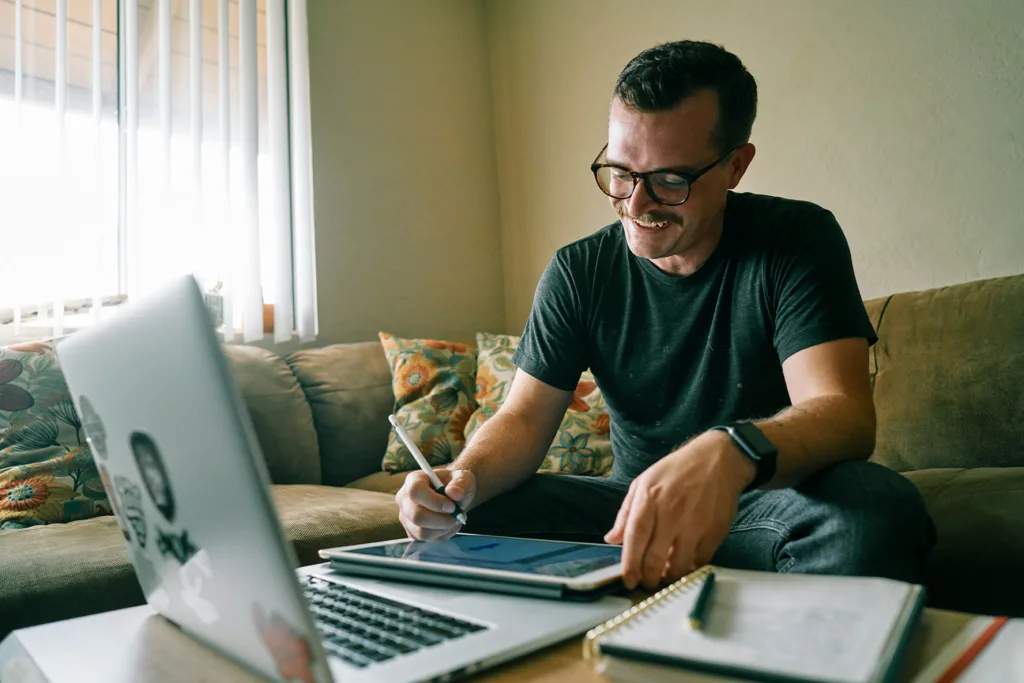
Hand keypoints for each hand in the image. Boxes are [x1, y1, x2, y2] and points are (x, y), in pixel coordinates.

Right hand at [396, 468, 475, 541]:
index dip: (434, 502)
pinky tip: (450, 525)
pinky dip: (443, 535)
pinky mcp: (411, 531)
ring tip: (456, 519)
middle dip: (441, 520)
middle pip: (417, 516)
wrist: (452, 494)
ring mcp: (406, 517)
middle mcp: (404, 499)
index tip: (452, 506)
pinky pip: (426, 539)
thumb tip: (455, 493)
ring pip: (422, 532)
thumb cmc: (454, 484)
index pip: (416, 492)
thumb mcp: (462, 478)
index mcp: (413, 480)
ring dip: (444, 529)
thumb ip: (460, 483)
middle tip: (457, 516)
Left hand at [604, 431, 753, 589]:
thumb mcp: (643, 482)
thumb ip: (626, 513)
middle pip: (654, 559)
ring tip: (665, 575)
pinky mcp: (714, 532)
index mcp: (649, 499)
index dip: (629, 565)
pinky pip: (699, 561)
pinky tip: (684, 564)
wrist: (718, 460)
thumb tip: (611, 539)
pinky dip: (690, 568)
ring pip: (678, 566)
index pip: (634, 539)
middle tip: (646, 582)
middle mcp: (671, 513)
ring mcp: (694, 524)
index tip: (628, 580)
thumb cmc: (677, 470)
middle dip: (648, 578)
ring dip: (669, 577)